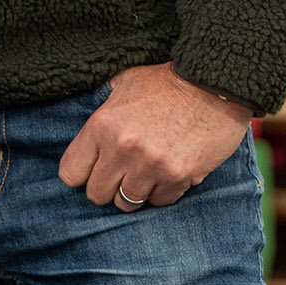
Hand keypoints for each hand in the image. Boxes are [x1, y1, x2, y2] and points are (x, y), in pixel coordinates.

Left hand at [58, 63, 250, 210]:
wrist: (215, 83)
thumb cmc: (168, 81)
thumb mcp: (124, 82)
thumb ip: (102, 106)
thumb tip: (88, 122)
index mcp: (101, 126)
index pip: (70, 173)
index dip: (82, 174)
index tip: (94, 169)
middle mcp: (122, 148)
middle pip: (97, 194)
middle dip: (109, 186)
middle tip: (124, 173)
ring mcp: (150, 165)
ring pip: (127, 203)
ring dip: (136, 191)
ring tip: (148, 172)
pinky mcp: (178, 175)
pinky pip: (160, 201)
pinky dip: (164, 191)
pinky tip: (170, 172)